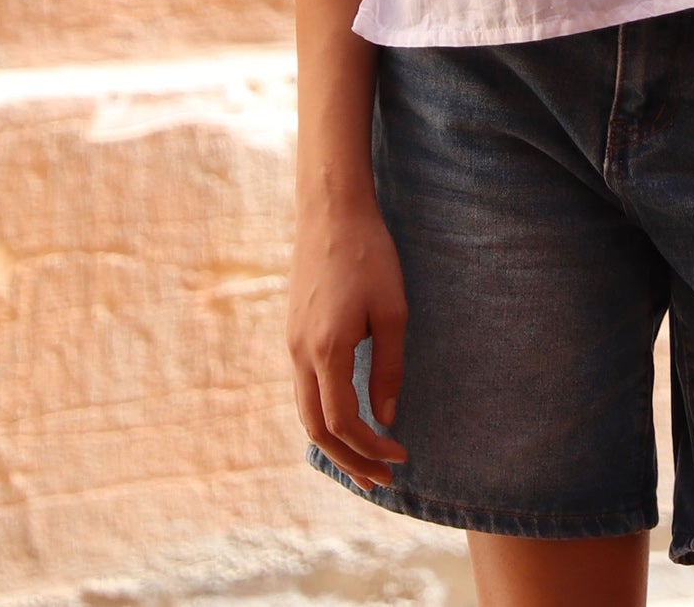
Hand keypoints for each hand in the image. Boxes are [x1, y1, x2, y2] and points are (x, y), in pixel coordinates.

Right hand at [287, 201, 408, 488]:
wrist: (331, 212)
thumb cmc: (370, 256)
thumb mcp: (392, 311)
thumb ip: (388, 368)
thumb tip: (386, 420)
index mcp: (326, 350)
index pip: (343, 422)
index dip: (371, 447)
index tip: (402, 455)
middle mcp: (300, 354)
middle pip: (316, 429)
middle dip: (349, 460)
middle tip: (381, 480)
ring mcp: (291, 344)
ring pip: (305, 412)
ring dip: (334, 443)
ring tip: (364, 461)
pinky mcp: (293, 333)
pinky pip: (303, 390)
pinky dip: (323, 417)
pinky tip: (346, 419)